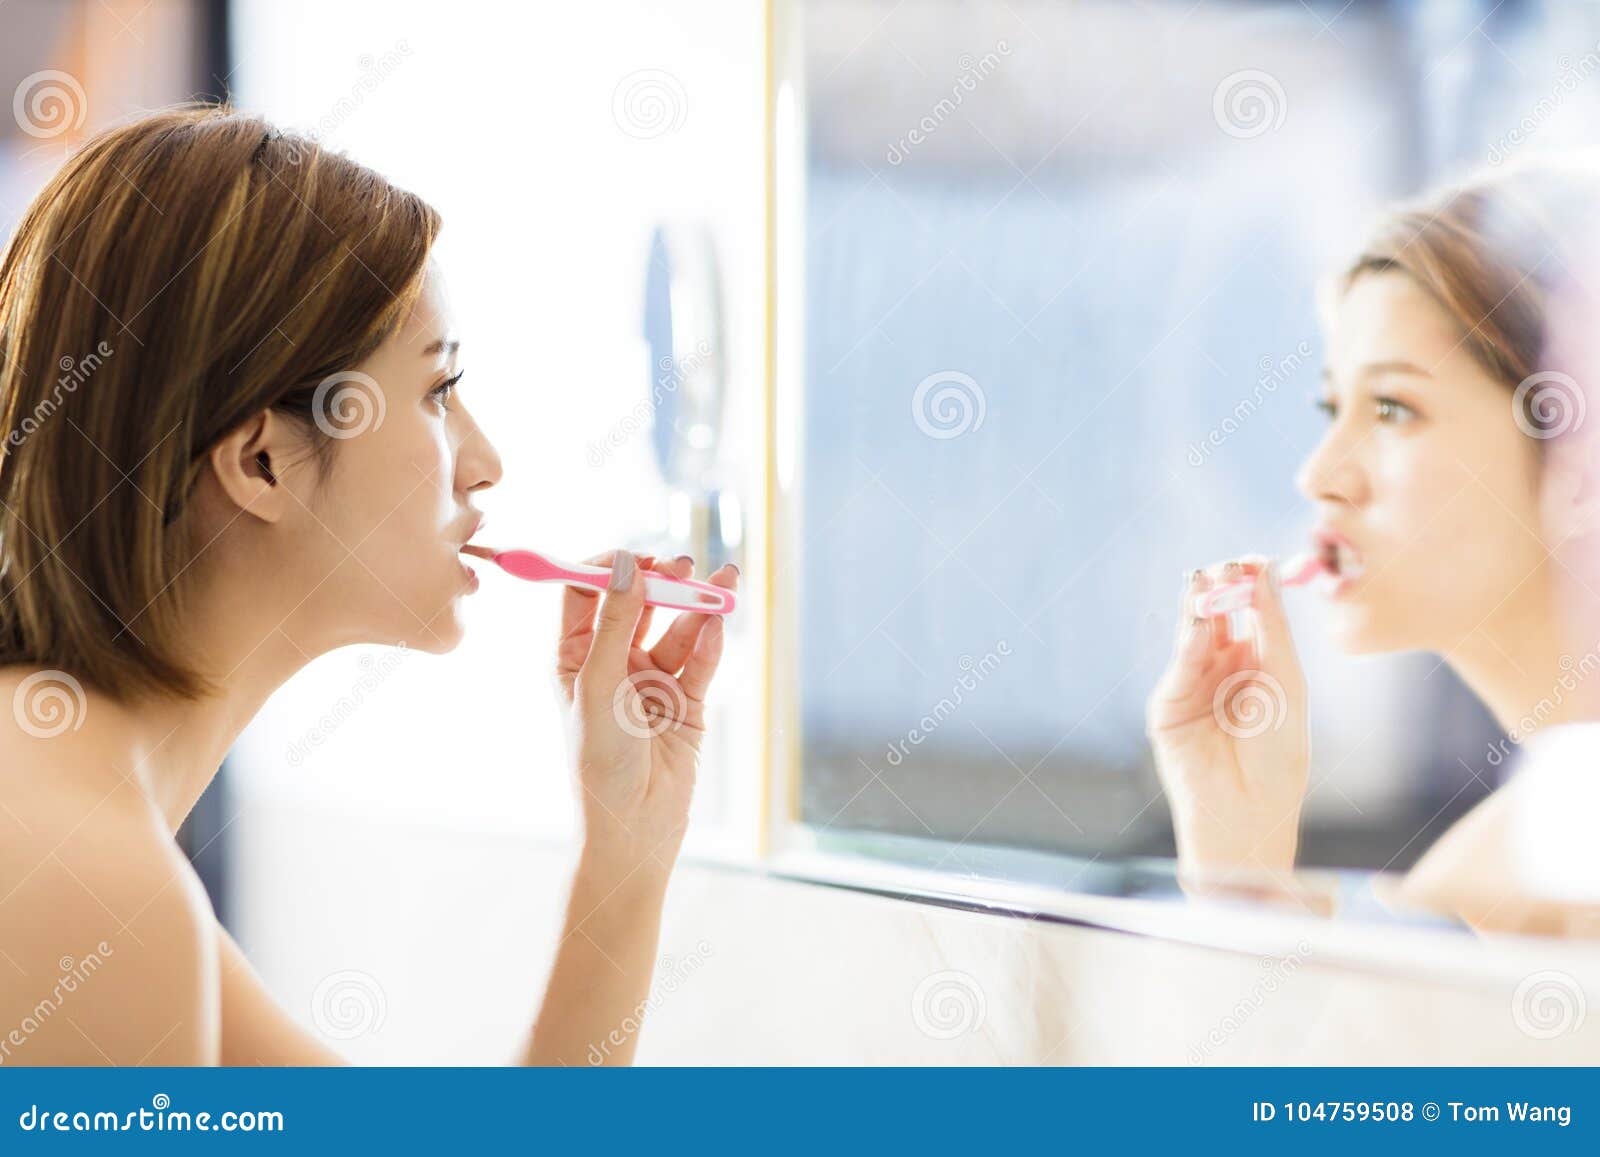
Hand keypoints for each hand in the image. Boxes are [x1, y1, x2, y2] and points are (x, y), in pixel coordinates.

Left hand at [554, 550, 737, 885]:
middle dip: (660, 581)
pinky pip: (701, 661)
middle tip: (679, 565)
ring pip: (678, 628)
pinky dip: (711, 640)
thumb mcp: (597, 685)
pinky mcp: (688, 702)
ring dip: (697, 605)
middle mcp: (612, 663)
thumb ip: (613, 623)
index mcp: (574, 657)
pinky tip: (718, 621)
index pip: (587, 594)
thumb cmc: (599, 763)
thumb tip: (624, 564)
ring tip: (722, 581)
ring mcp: (652, 681)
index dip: (608, 570)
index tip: (633, 556)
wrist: (634, 828)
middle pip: (638, 604)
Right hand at [1145, 557, 1308, 882]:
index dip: (1252, 587)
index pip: (1253, 614)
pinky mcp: (1167, 704)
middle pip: (1219, 617)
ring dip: (1199, 606)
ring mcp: (1193, 686)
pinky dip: (1187, 642)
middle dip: (1223, 590)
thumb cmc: (1278, 753)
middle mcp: (1224, 670)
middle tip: (1228, 565)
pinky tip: (1198, 623)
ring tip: (1206, 578)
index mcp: (1260, 666)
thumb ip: (1272, 629)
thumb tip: (1262, 577)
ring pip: (1194, 634)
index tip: (1255, 560)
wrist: (1248, 808)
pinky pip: (1179, 665)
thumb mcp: (1285, 682)